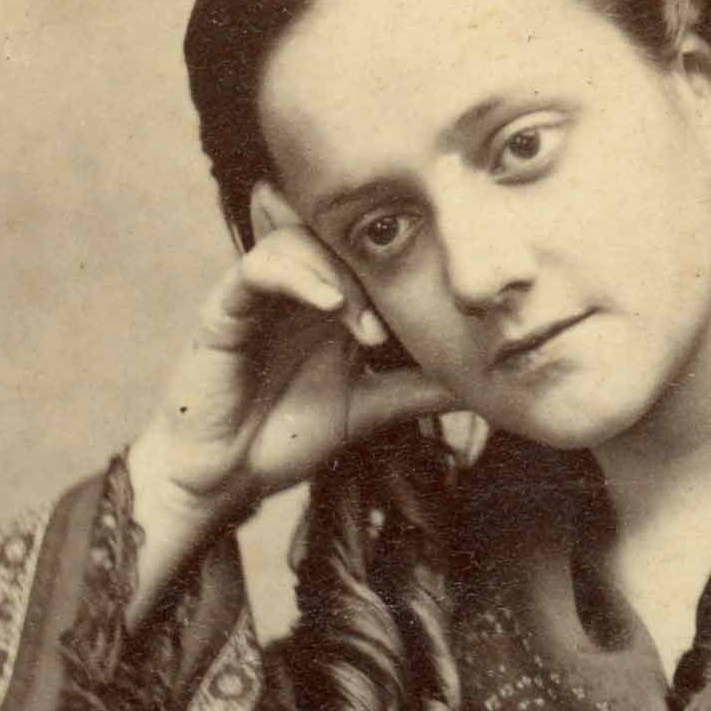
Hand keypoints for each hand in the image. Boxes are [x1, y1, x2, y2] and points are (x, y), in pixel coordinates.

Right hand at [123, 183, 457, 620]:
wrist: (225, 476)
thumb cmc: (287, 436)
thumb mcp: (371, 409)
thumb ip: (419, 390)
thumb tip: (485, 384)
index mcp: (330, 301)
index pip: (368, 253)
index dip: (408, 260)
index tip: (445, 300)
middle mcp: (296, 286)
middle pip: (337, 234)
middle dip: (378, 260)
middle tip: (410, 304)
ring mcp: (260, 293)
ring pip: (301, 240)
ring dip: (343, 277)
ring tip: (370, 330)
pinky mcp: (225, 307)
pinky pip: (258, 268)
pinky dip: (298, 276)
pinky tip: (331, 307)